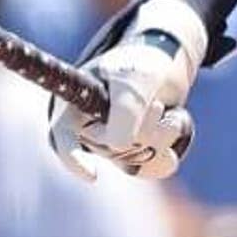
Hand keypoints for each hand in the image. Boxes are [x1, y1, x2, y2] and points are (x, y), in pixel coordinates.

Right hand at [49, 0, 204, 181]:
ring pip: (134, 160)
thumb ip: (126, 110)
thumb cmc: (144, 61)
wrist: (169, 62)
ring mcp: (110, 142)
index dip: (73, 159)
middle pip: (110, 150)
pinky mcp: (133, 152)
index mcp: (75, 102)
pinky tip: (173, 129)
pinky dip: (167, 151)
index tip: (93, 175)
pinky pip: (150, 167)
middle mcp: (88, 126)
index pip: (63, 136)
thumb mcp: (137, 78)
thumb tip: (117, 147)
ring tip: (166, 111)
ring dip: (159, 137)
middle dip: (142, 130)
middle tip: (158, 106)